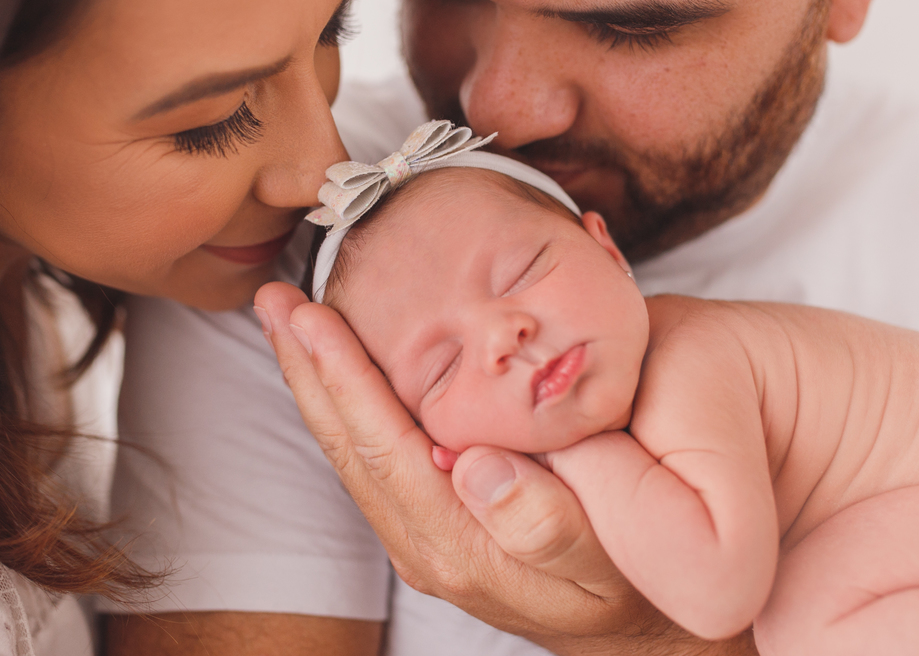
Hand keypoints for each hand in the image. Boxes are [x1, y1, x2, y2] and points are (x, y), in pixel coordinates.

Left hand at [254, 282, 748, 653]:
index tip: (310, 317)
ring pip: (352, 448)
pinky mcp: (429, 523)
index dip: (343, 377)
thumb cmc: (634, 577)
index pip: (383, 448)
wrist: (642, 620)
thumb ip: (546, 524)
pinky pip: (373, 455)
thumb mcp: (609, 562)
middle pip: (350, 444)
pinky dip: (347, 402)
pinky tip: (338, 368)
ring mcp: (421, 535)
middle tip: (276, 299)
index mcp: (459, 546)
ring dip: (318, 380)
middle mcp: (424, 543)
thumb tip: (471, 466)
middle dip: (309, 367)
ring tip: (290, 320)